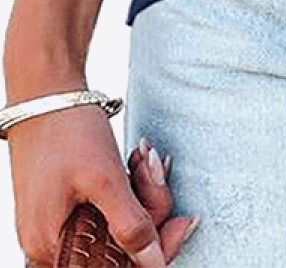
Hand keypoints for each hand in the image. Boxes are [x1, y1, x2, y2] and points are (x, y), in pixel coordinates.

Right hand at [8, 105, 197, 265]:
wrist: (46, 89)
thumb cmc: (68, 129)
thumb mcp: (105, 178)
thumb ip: (130, 225)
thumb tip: (154, 264)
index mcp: (53, 245)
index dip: (153, 253)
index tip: (184, 224)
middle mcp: (50, 243)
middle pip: (117, 248)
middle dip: (148, 210)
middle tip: (155, 168)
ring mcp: (56, 223)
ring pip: (115, 225)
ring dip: (140, 193)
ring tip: (142, 157)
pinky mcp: (66, 205)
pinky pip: (106, 208)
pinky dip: (127, 187)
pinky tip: (135, 161)